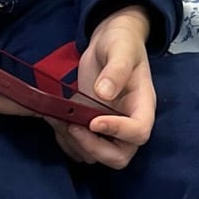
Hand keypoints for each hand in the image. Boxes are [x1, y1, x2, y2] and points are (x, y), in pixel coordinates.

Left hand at [59, 5, 157, 167]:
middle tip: (73, 127)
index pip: (139, 132)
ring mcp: (109, 129)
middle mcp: (128, 123)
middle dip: (94, 148)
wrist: (109, 41)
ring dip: (75, 145)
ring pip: (96, 157)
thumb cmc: (121, 42)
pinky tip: (56, 120)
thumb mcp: (120, 49)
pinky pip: (80, 149)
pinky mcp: (91, 128)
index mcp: (142, 106)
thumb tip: (104, 92)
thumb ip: (115, 69)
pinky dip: (65, 142)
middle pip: (120, 156)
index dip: (118, 132)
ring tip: (58, 120)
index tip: (94, 121)